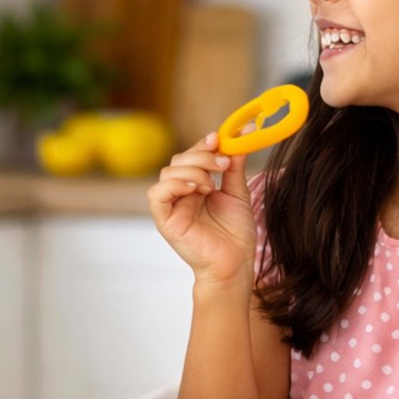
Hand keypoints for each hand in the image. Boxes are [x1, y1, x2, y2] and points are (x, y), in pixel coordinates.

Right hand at [147, 134, 255, 285]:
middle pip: (178, 160)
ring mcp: (171, 206)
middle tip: (223, 164)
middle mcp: (180, 194)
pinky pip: (157, 194)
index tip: (219, 138)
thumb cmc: (235, 235)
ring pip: (168, 173)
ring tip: (212, 186)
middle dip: (201, 156)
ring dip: (192, 171)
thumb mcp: (237, 193)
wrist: (235, 264)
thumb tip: (240, 135)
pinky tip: (195, 189)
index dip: (202, 145)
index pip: (191, 156)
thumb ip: (234, 166)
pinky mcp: (165, 220)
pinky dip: (175, 185)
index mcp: (195, 186)